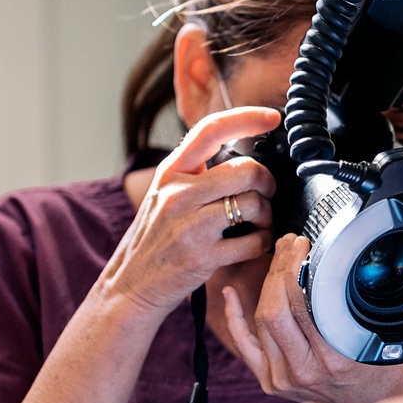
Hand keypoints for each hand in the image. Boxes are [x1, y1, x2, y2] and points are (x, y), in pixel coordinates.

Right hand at [99, 107, 280, 316]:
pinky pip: (254, 241)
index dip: (247, 118)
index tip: (272, 117)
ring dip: (267, 215)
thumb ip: (196, 174)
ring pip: (254, 203)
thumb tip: (242, 158)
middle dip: (267, 182)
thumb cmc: (155, 240)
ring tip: (258, 223)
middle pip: (246, 169)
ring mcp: (189, 225)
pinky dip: (263, 242)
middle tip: (266, 193)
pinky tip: (254, 244)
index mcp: (170, 172)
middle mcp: (177, 194)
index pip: (210, 130)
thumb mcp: (164, 195)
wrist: (130, 285)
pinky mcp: (202, 256)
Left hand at [222, 234, 402, 402]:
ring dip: (267, 284)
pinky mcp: (271, 383)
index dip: (296, 267)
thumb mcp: (387, 337)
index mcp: (334, 359)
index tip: (303, 244)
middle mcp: (304, 372)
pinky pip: (245, 345)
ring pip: (261, 321)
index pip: (302, 302)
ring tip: (279, 259)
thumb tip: (352, 260)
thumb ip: (367, 307)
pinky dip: (235, 317)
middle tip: (289, 244)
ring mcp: (283, 380)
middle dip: (280, 269)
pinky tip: (230, 293)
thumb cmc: (382, 369)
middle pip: (275, 309)